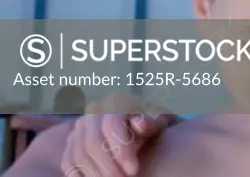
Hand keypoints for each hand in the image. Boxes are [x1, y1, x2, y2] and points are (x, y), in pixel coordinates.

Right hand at [60, 93, 176, 176]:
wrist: (141, 132)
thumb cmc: (153, 126)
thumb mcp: (160, 122)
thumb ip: (152, 122)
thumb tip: (140, 123)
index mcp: (116, 102)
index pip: (111, 125)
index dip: (121, 150)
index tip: (133, 171)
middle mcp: (93, 112)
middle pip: (92, 142)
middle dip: (108, 166)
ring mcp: (79, 129)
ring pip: (78, 155)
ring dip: (96, 175)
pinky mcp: (71, 146)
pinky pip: (68, 164)